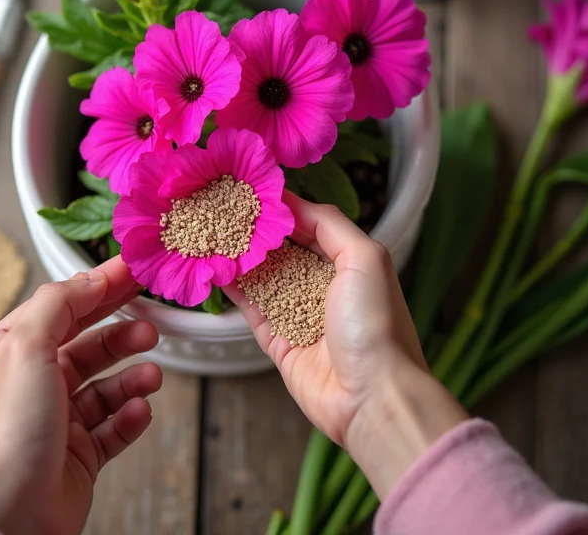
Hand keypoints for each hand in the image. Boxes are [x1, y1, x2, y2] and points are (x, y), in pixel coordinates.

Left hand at [0, 258, 162, 534]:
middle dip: (120, 331)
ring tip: (153, 373)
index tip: (131, 271)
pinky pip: (113, 426)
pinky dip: (130, 415)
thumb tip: (89, 278)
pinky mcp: (77, 457)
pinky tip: (139, 409)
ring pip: (104, 385)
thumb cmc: (0, 439)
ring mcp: (54, 423)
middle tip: (152, 321)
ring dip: (131, 375)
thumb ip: (58, 303)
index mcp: (6, 355)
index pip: (58, 308)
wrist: (2, 525)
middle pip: (85, 344)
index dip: (96, 287)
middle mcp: (29, 386)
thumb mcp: (24, 349)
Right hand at [227, 193, 466, 497]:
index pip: (309, 225)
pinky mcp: (277, 340)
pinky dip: (233, 288)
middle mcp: (322, 285)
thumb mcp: (365, 258)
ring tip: (211, 230)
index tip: (252, 190)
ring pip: (262, 276)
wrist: (372, 397)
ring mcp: (298, 312)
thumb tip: (291, 202)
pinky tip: (214, 267)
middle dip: (256, 231)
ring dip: (240, 256)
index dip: (282, 209)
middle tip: (223, 208)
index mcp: (348, 262)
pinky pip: (251, 307)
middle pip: (282, 249)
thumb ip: (329, 224)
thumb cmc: (376, 323)